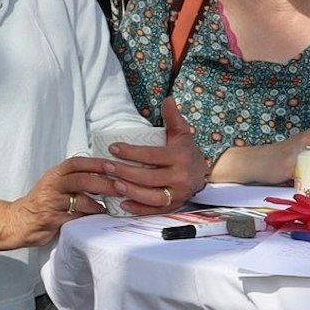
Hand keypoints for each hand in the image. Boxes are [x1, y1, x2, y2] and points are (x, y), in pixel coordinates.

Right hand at [0, 158, 115, 249]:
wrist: (19, 222)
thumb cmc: (43, 202)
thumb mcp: (56, 184)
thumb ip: (76, 177)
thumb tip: (106, 173)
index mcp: (55, 174)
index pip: (77, 163)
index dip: (96, 163)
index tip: (114, 165)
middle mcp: (53, 185)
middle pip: (81, 180)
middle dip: (104, 183)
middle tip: (121, 187)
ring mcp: (52, 203)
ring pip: (80, 200)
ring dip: (99, 204)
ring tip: (113, 206)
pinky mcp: (52, 220)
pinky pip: (76, 218)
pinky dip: (90, 217)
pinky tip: (99, 217)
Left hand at [107, 99, 207, 214]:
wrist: (203, 172)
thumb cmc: (186, 150)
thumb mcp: (182, 133)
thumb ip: (173, 117)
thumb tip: (167, 99)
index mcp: (180, 157)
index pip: (152, 155)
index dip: (131, 152)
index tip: (113, 148)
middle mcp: (181, 177)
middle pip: (149, 177)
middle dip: (125, 172)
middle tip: (107, 166)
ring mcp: (178, 194)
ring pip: (152, 196)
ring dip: (131, 191)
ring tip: (114, 184)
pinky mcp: (174, 206)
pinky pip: (155, 210)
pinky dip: (139, 209)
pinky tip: (123, 204)